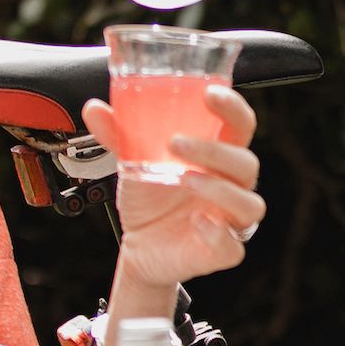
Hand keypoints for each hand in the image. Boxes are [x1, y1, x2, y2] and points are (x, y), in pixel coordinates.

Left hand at [88, 82, 263, 288]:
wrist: (139, 246)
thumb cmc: (150, 199)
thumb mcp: (134, 163)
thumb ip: (120, 136)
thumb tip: (95, 109)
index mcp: (218, 156)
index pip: (240, 125)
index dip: (232, 108)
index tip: (209, 94)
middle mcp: (231, 185)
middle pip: (246, 163)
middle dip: (214, 150)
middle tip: (175, 142)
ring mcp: (230, 219)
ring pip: (249, 204)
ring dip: (220, 189)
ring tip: (184, 179)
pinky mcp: (222, 250)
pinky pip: (232, 245)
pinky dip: (216, 233)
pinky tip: (196, 222)